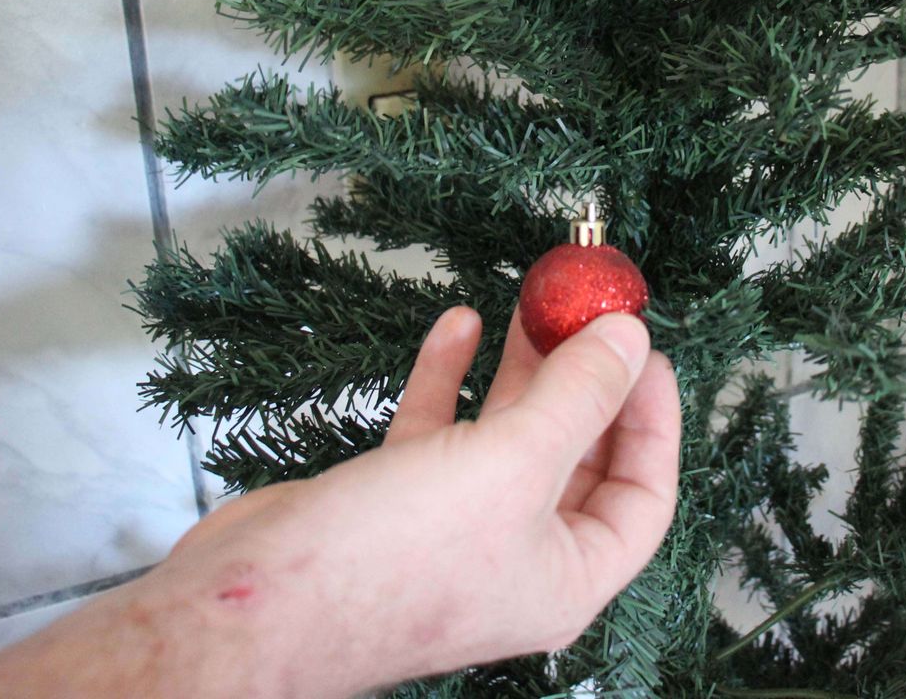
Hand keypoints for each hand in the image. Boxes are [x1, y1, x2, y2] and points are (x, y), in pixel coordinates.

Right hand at [148, 305, 680, 696]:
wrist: (253, 602)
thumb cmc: (393, 560)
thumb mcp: (512, 465)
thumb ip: (577, 396)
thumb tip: (629, 338)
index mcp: (566, 577)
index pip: (643, 496)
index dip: (652, 418)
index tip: (643, 347)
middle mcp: (518, 558)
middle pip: (576, 457)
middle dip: (581, 379)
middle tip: (584, 310)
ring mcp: (456, 531)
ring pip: (507, 437)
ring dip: (519, 369)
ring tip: (530, 303)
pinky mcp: (396, 504)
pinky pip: (441, 433)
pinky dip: (452, 379)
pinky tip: (458, 326)